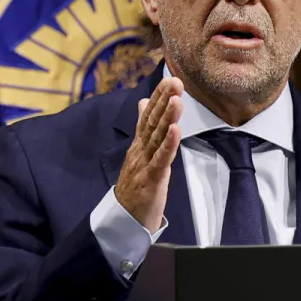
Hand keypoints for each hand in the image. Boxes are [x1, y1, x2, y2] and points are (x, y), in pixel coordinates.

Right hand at [114, 76, 183, 232]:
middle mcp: (140, 150)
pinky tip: (175, 130)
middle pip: (152, 122)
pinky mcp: (150, 179)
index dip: (159, 98)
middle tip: (175, 82)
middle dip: (164, 101)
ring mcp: (144, 164)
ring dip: (167, 117)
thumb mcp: (140, 153)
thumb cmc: (136, 187)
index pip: (149, 116)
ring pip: (156, 137)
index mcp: (140, 144)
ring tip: (176, 99)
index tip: (170, 80)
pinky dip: (168, 144)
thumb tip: (144, 101)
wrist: (123, 220)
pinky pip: (160, 159)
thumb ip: (143, 128)